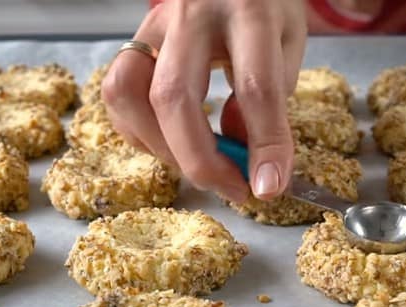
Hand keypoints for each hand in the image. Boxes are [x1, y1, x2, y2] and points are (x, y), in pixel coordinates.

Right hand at [102, 0, 306, 202]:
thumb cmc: (266, 6)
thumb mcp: (288, 42)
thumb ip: (270, 96)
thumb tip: (240, 153)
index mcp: (248, 10)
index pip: (254, 87)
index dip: (264, 144)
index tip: (269, 186)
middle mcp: (192, 13)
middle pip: (174, 97)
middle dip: (200, 161)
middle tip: (232, 189)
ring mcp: (153, 24)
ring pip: (129, 94)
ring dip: (161, 148)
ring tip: (198, 165)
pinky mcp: (134, 38)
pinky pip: (118, 93)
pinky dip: (140, 131)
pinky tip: (171, 142)